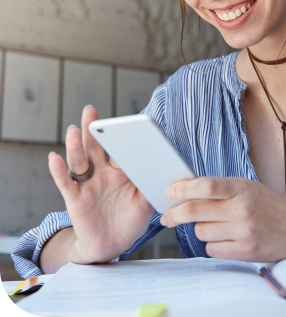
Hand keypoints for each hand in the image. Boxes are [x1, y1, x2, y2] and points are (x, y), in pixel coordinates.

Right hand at [48, 106, 154, 264]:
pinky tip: (54, 158)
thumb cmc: (131, 220)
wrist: (114, 245)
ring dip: (76, 146)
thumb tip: (160, 168)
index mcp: (122, 170)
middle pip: (95, 147)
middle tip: (90, 110)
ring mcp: (88, 184)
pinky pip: (65, 183)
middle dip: (93, 129)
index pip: (120, 148)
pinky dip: (58, 171)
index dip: (120, 136)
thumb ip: (149, 183)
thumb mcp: (146, 201)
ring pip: (80, 161)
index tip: (123, 121)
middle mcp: (103, 173)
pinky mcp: (75, 199)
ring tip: (75, 130)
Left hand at [160, 177, 285, 262]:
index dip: (184, 189)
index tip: (169, 192)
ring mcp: (244, 231)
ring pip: (202, 232)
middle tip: (167, 216)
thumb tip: (188, 191)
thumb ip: (223, 189)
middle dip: (176, 214)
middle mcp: (242, 208)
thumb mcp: (249, 188)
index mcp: (242, 187)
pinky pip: (212, 249)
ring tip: (220, 225)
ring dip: (203, 229)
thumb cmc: (272, 205)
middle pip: (196, 211)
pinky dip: (215, 245)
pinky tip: (228, 238)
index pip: (207, 185)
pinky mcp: (246, 252)